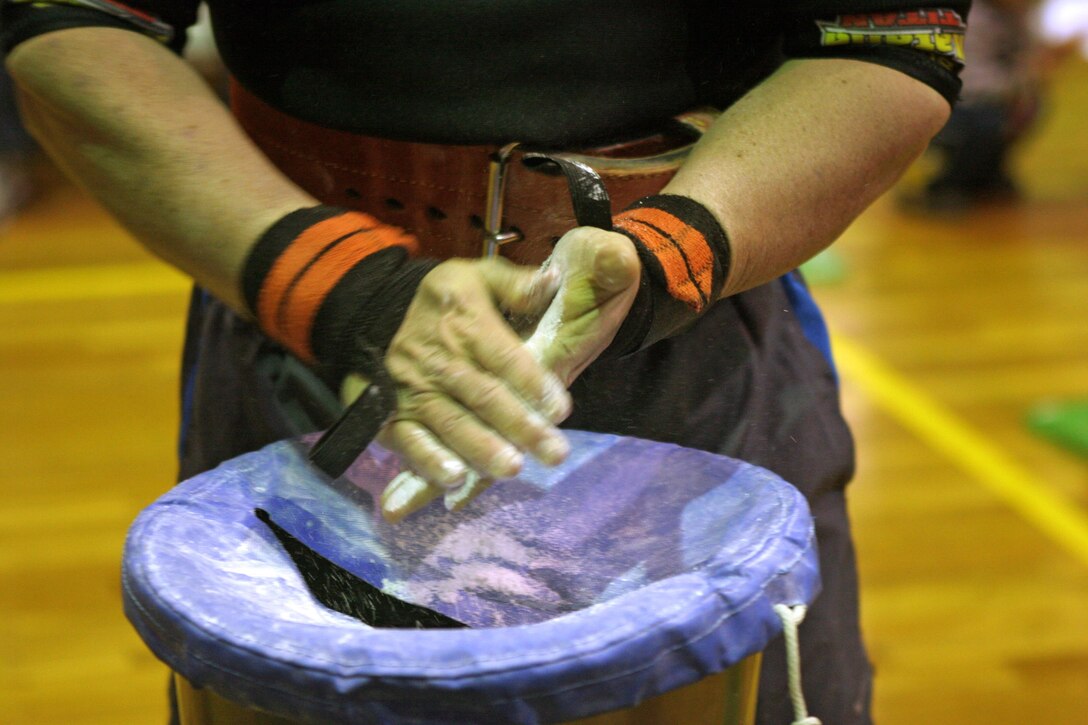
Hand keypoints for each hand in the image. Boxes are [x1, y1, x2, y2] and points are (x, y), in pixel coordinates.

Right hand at [375, 231, 640, 522]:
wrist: (375, 314)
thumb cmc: (446, 302)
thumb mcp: (478, 276)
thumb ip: (516, 284)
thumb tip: (553, 281)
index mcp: (466, 322)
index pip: (504, 357)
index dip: (532, 383)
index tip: (561, 410)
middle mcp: (439, 358)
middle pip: (483, 396)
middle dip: (521, 427)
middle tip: (555, 454)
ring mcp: (412, 388)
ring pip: (450, 421)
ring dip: (481, 448)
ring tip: (512, 468)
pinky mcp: (391, 413)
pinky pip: (408, 439)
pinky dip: (428, 460)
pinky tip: (454, 478)